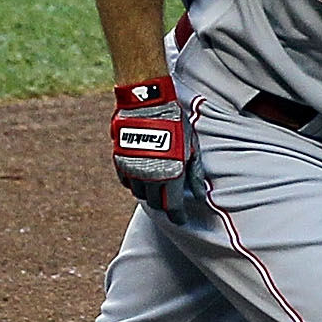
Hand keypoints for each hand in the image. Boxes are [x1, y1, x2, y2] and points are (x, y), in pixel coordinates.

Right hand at [110, 77, 190, 211]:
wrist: (148, 102)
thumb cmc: (175, 122)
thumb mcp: (191, 147)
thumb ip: (195, 173)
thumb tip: (201, 195)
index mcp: (171, 175)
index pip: (173, 208)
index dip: (178, 216)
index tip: (180, 219)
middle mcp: (150, 177)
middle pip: (155, 203)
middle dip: (163, 204)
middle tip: (169, 199)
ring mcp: (133, 170)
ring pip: (139, 193)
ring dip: (148, 192)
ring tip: (156, 185)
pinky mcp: (120, 161)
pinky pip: (126, 181)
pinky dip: (134, 182)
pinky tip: (141, 174)